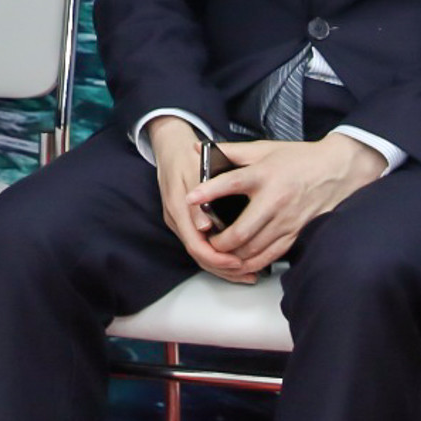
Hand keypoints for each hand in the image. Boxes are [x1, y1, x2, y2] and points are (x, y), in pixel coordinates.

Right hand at [146, 119, 249, 284]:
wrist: (171, 147)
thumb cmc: (186, 155)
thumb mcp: (194, 170)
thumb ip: (200, 197)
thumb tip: (204, 226)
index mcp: (178, 208)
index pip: (196, 245)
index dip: (217, 258)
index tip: (237, 261)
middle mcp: (177, 220)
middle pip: (200, 256)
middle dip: (224, 269)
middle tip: (248, 273)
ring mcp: (181, 223)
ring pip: (202, 255)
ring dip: (224, 267)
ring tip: (247, 272)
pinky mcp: (188, 222)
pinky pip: (203, 245)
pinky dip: (220, 256)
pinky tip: (237, 260)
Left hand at [195, 137, 385, 279]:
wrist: (336, 171)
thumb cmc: (299, 159)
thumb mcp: (264, 148)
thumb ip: (231, 151)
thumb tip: (198, 148)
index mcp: (263, 175)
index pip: (230, 183)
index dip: (208, 192)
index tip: (189, 198)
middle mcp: (274, 200)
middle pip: (241, 231)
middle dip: (219, 242)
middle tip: (206, 241)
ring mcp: (286, 220)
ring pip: (254, 249)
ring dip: (233, 256)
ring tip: (219, 253)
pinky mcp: (296, 233)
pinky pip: (271, 255)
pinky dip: (253, 262)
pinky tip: (242, 263)